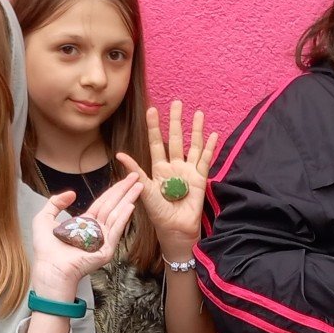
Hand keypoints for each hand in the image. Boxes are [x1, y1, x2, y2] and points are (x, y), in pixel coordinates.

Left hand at [29, 173, 145, 299]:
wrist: (49, 267)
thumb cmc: (46, 249)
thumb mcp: (45, 218)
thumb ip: (55, 203)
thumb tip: (71, 193)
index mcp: (85, 224)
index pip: (102, 203)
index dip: (113, 190)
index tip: (124, 178)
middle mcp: (96, 231)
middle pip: (113, 206)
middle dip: (125, 190)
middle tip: (137, 176)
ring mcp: (103, 241)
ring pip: (117, 215)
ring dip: (128, 199)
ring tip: (139, 186)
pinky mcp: (106, 250)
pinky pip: (115, 231)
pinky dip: (123, 217)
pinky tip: (130, 204)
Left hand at [116, 100, 219, 261]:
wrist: (175, 229)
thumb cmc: (158, 213)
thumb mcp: (144, 190)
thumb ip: (136, 171)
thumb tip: (120, 154)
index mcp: (158, 168)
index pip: (156, 143)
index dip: (154, 127)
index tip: (152, 110)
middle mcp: (174, 166)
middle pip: (175, 139)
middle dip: (176, 121)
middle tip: (177, 103)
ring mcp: (188, 171)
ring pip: (193, 145)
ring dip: (195, 130)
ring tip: (197, 113)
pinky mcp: (200, 178)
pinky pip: (206, 159)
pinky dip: (210, 147)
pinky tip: (213, 134)